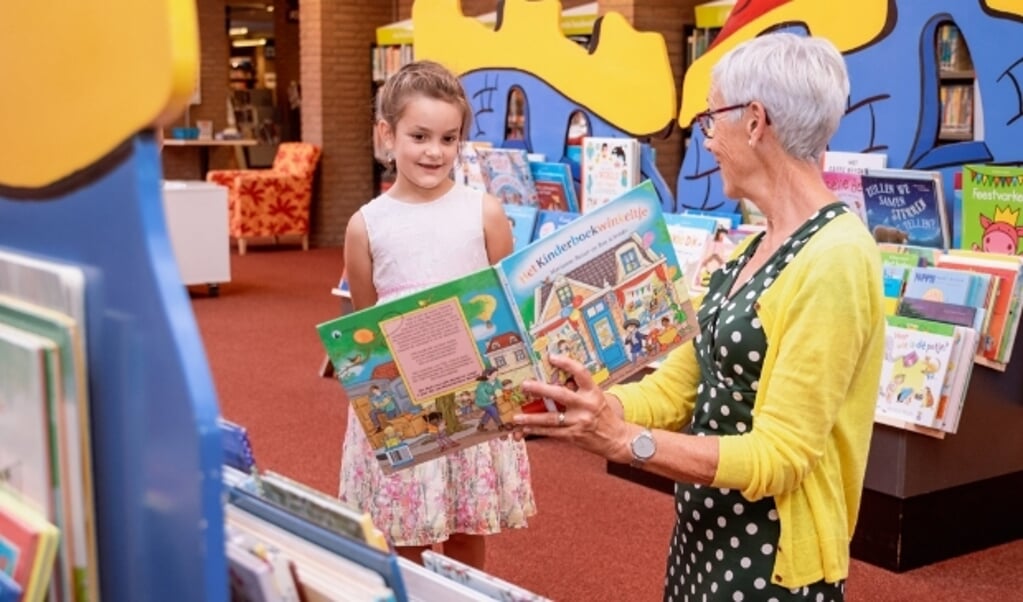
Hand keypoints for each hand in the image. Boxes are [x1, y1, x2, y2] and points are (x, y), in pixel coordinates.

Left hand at [514, 354, 628, 461]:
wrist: (617, 439)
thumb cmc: (604, 416)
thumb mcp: (596, 398)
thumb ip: (579, 389)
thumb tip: (559, 379)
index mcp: (593, 392)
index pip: (581, 373)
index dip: (566, 363)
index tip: (552, 357)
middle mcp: (586, 406)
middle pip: (561, 395)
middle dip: (541, 389)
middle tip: (525, 385)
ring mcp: (579, 422)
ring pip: (551, 419)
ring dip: (531, 418)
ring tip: (517, 417)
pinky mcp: (573, 436)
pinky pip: (551, 433)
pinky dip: (536, 431)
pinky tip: (524, 430)